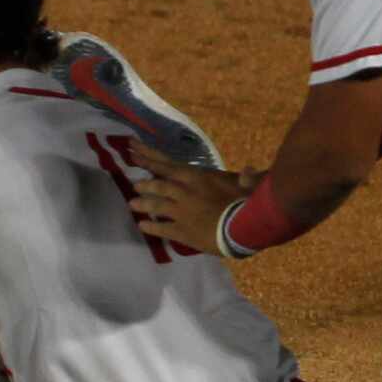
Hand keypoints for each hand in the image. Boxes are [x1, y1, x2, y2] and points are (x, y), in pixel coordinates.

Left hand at [130, 164, 254, 255]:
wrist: (243, 228)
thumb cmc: (247, 202)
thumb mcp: (248, 185)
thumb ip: (247, 177)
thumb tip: (249, 170)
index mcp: (197, 177)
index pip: (167, 165)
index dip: (148, 157)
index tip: (132, 150)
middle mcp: (184, 192)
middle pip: (159, 185)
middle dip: (145, 184)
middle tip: (135, 185)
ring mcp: (181, 212)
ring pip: (156, 205)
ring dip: (143, 203)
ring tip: (132, 204)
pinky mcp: (181, 231)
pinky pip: (161, 228)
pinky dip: (150, 226)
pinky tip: (142, 225)